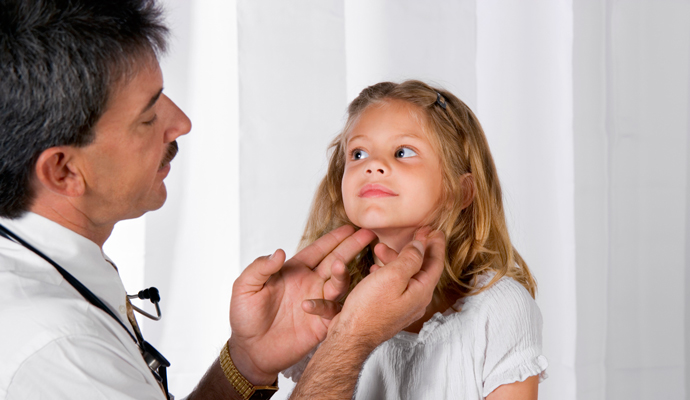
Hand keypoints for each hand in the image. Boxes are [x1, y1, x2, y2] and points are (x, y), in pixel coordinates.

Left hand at [228, 225, 375, 384]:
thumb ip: (260, 267)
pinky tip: (313, 303)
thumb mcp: (244, 287)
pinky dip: (328, 305)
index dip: (334, 239)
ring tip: (339, 266)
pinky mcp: (320, 323)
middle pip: (335, 261)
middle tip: (368, 235)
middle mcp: (310, 284)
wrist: (250, 351)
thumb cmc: (245, 318)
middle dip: (351, 247)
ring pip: (339, 283)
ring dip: (341, 273)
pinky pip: (333, 310)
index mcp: (295, 271)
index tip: (350, 227)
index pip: (318, 250)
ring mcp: (317, 302)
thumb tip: (278, 252)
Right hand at [328, 228, 445, 347]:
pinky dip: (388, 272)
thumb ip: (410, 258)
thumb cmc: (369, 308)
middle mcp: (417, 300)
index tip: (436, 230)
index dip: (435, 244)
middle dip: (415, 249)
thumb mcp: (392, 276)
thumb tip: (421, 245)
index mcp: (421, 291)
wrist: (351, 336)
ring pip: (406, 276)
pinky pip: (396, 285)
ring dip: (396, 259)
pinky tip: (375, 269)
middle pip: (422, 269)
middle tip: (414, 233)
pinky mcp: (390, 310)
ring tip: (379, 248)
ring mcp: (404, 307)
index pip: (435, 263)